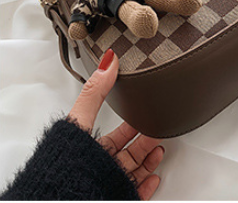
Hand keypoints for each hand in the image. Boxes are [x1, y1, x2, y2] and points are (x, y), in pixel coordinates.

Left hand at [68, 49, 163, 199]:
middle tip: (160, 128)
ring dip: (150, 159)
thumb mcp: (80, 121)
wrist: (61, 199)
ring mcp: (107, 183)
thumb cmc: (63, 166)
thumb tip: (107, 63)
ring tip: (159, 149)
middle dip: (147, 138)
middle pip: (130, 150)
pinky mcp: (115, 197)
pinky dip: (147, 185)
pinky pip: (135, 193)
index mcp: (90, 149)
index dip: (133, 123)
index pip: (117, 134)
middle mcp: (99, 166)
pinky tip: (153, 176)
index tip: (146, 112)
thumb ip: (94, 94)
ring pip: (135, 169)